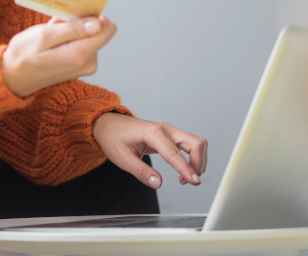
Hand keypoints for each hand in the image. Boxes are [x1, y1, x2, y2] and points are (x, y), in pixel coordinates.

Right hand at [1, 15, 116, 96]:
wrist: (12, 78)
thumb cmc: (24, 55)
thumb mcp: (44, 36)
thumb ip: (72, 29)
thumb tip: (98, 24)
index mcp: (80, 54)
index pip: (107, 29)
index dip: (94, 15)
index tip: (77, 11)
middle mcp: (88, 63)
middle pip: (97, 31)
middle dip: (79, 22)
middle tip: (57, 22)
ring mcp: (84, 66)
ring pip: (89, 36)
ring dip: (72, 30)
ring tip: (51, 33)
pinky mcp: (79, 66)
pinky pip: (81, 44)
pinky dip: (69, 38)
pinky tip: (53, 40)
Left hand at [92, 112, 207, 188]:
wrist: (109, 124)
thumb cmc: (114, 138)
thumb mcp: (122, 158)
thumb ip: (141, 172)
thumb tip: (157, 183)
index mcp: (153, 133)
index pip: (175, 153)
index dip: (186, 168)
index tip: (194, 182)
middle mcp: (166, 129)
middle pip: (195, 143)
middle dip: (198, 164)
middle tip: (189, 182)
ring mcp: (170, 131)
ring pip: (197, 143)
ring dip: (198, 161)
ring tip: (185, 178)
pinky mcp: (171, 135)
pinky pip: (191, 144)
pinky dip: (193, 157)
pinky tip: (183, 170)